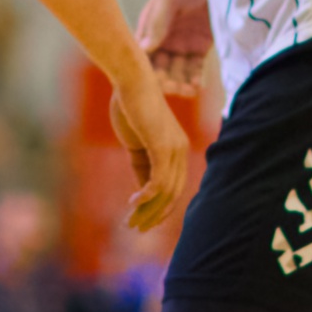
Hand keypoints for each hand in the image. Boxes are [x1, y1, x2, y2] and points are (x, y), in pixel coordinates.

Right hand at [109, 59, 190, 231]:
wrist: (131, 82)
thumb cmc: (131, 106)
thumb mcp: (136, 142)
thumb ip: (142, 164)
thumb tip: (142, 192)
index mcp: (176, 150)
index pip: (173, 187)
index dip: (159, 208)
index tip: (142, 221)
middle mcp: (180, 151)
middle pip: (172, 194)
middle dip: (154, 215)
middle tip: (136, 229)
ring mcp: (173, 150)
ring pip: (165, 192)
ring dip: (148, 210)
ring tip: (131, 222)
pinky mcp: (162, 147)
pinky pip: (158, 181)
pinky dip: (146, 196)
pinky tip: (133, 204)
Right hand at [133, 0, 213, 98]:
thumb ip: (157, 22)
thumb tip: (144, 49)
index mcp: (150, 26)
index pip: (143, 55)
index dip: (146, 71)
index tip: (156, 82)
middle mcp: (164, 37)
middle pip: (159, 67)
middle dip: (165, 80)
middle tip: (175, 88)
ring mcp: (183, 42)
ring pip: (177, 70)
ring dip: (180, 82)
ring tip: (189, 89)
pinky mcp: (201, 45)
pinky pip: (195, 67)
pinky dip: (195, 78)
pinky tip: (197, 85)